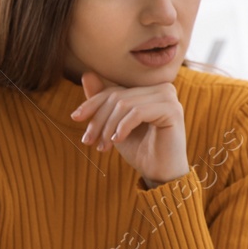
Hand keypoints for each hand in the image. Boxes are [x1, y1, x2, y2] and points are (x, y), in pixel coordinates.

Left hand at [70, 71, 189, 187]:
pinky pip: (137, 112)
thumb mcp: (115, 125)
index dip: (91, 103)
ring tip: (104, 146)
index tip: (75, 118)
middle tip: (89, 141)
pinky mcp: (172, 110)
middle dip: (99, 119)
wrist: (161, 173)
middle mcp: (162, 88)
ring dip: (108, 126)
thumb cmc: (140, 150)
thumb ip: (104, 102)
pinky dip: (123, 127)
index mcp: (150, 89)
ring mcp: (169, 97)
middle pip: (117, 96)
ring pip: (125, 104)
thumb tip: (87, 75)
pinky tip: (118, 140)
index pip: (113, 90)